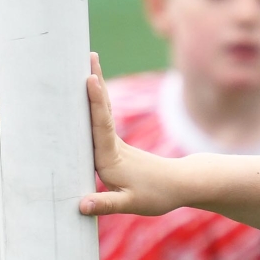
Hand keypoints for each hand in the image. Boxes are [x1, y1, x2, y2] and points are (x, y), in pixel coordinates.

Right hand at [77, 53, 184, 217]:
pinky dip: (95, 101)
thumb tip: (80, 205)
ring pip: (102, 109)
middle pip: (101, 108)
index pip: (100, 125)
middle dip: (94, 81)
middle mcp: (111, 145)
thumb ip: (105, 205)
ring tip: (87, 61)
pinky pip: (101, 117)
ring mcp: (114, 142)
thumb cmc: (157, 195)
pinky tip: (90, 89)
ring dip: (95, 85)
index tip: (89, 78)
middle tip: (86, 54)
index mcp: (110, 157)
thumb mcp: (130, 204)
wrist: (179, 185)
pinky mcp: (115, 145)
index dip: (94, 102)